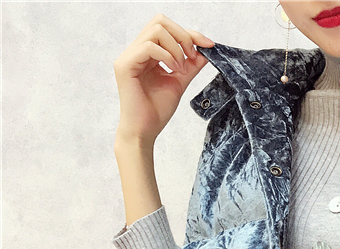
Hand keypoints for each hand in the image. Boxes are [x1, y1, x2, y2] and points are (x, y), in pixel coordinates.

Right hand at [113, 14, 214, 145]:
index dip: (190, 33)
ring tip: (181, 68)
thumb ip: (191, 66)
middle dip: (183, 35)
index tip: (209, 45)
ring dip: (176, 47)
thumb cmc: (157, 110)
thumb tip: (206, 50)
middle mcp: (136, 50)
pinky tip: (173, 70)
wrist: (145, 131)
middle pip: (160, 21)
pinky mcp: (125, 65)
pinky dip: (167, 56)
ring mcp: (129, 56)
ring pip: (156, 30)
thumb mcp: (179, 82)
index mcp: (148, 53)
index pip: (167, 29)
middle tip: (192, 57)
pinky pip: (149, 47)